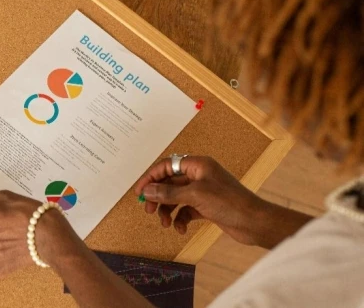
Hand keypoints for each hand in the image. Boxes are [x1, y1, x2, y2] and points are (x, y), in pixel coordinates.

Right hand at [133, 155, 268, 244]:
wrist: (255, 223)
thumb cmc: (230, 203)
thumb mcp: (194, 195)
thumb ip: (168, 192)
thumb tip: (147, 190)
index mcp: (198, 165)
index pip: (166, 166)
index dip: (150, 177)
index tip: (139, 191)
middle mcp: (199, 175)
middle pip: (169, 183)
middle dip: (158, 197)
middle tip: (148, 210)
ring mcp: (203, 191)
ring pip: (176, 198)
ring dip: (168, 210)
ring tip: (165, 224)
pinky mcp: (206, 206)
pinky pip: (185, 210)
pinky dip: (180, 219)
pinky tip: (181, 229)